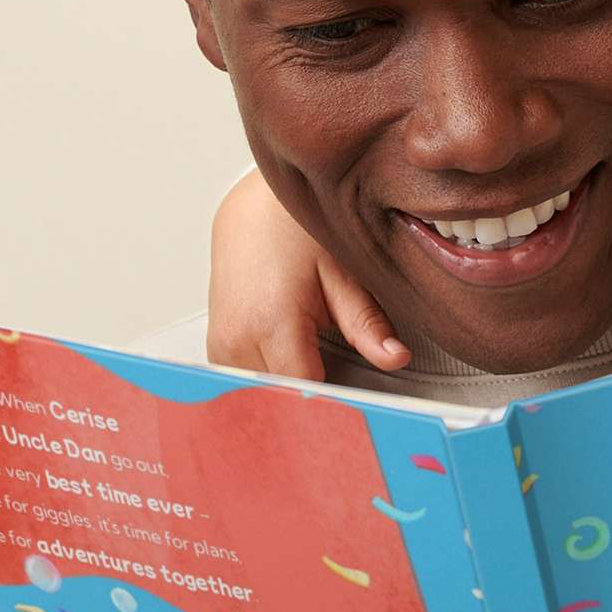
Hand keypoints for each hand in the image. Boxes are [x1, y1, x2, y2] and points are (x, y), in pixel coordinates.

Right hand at [207, 168, 408, 379]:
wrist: (253, 209)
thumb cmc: (295, 230)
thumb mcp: (343, 272)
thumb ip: (367, 322)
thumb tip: (395, 357)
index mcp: (270, 322)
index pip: (305, 391)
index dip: (338, 399)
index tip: (362, 402)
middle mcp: (236, 339)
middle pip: (283, 397)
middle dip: (318, 397)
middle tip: (349, 387)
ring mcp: (220, 345)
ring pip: (264, 393)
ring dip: (293, 388)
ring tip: (319, 362)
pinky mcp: (215, 347)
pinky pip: (247, 382)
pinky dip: (273, 379)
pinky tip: (295, 359)